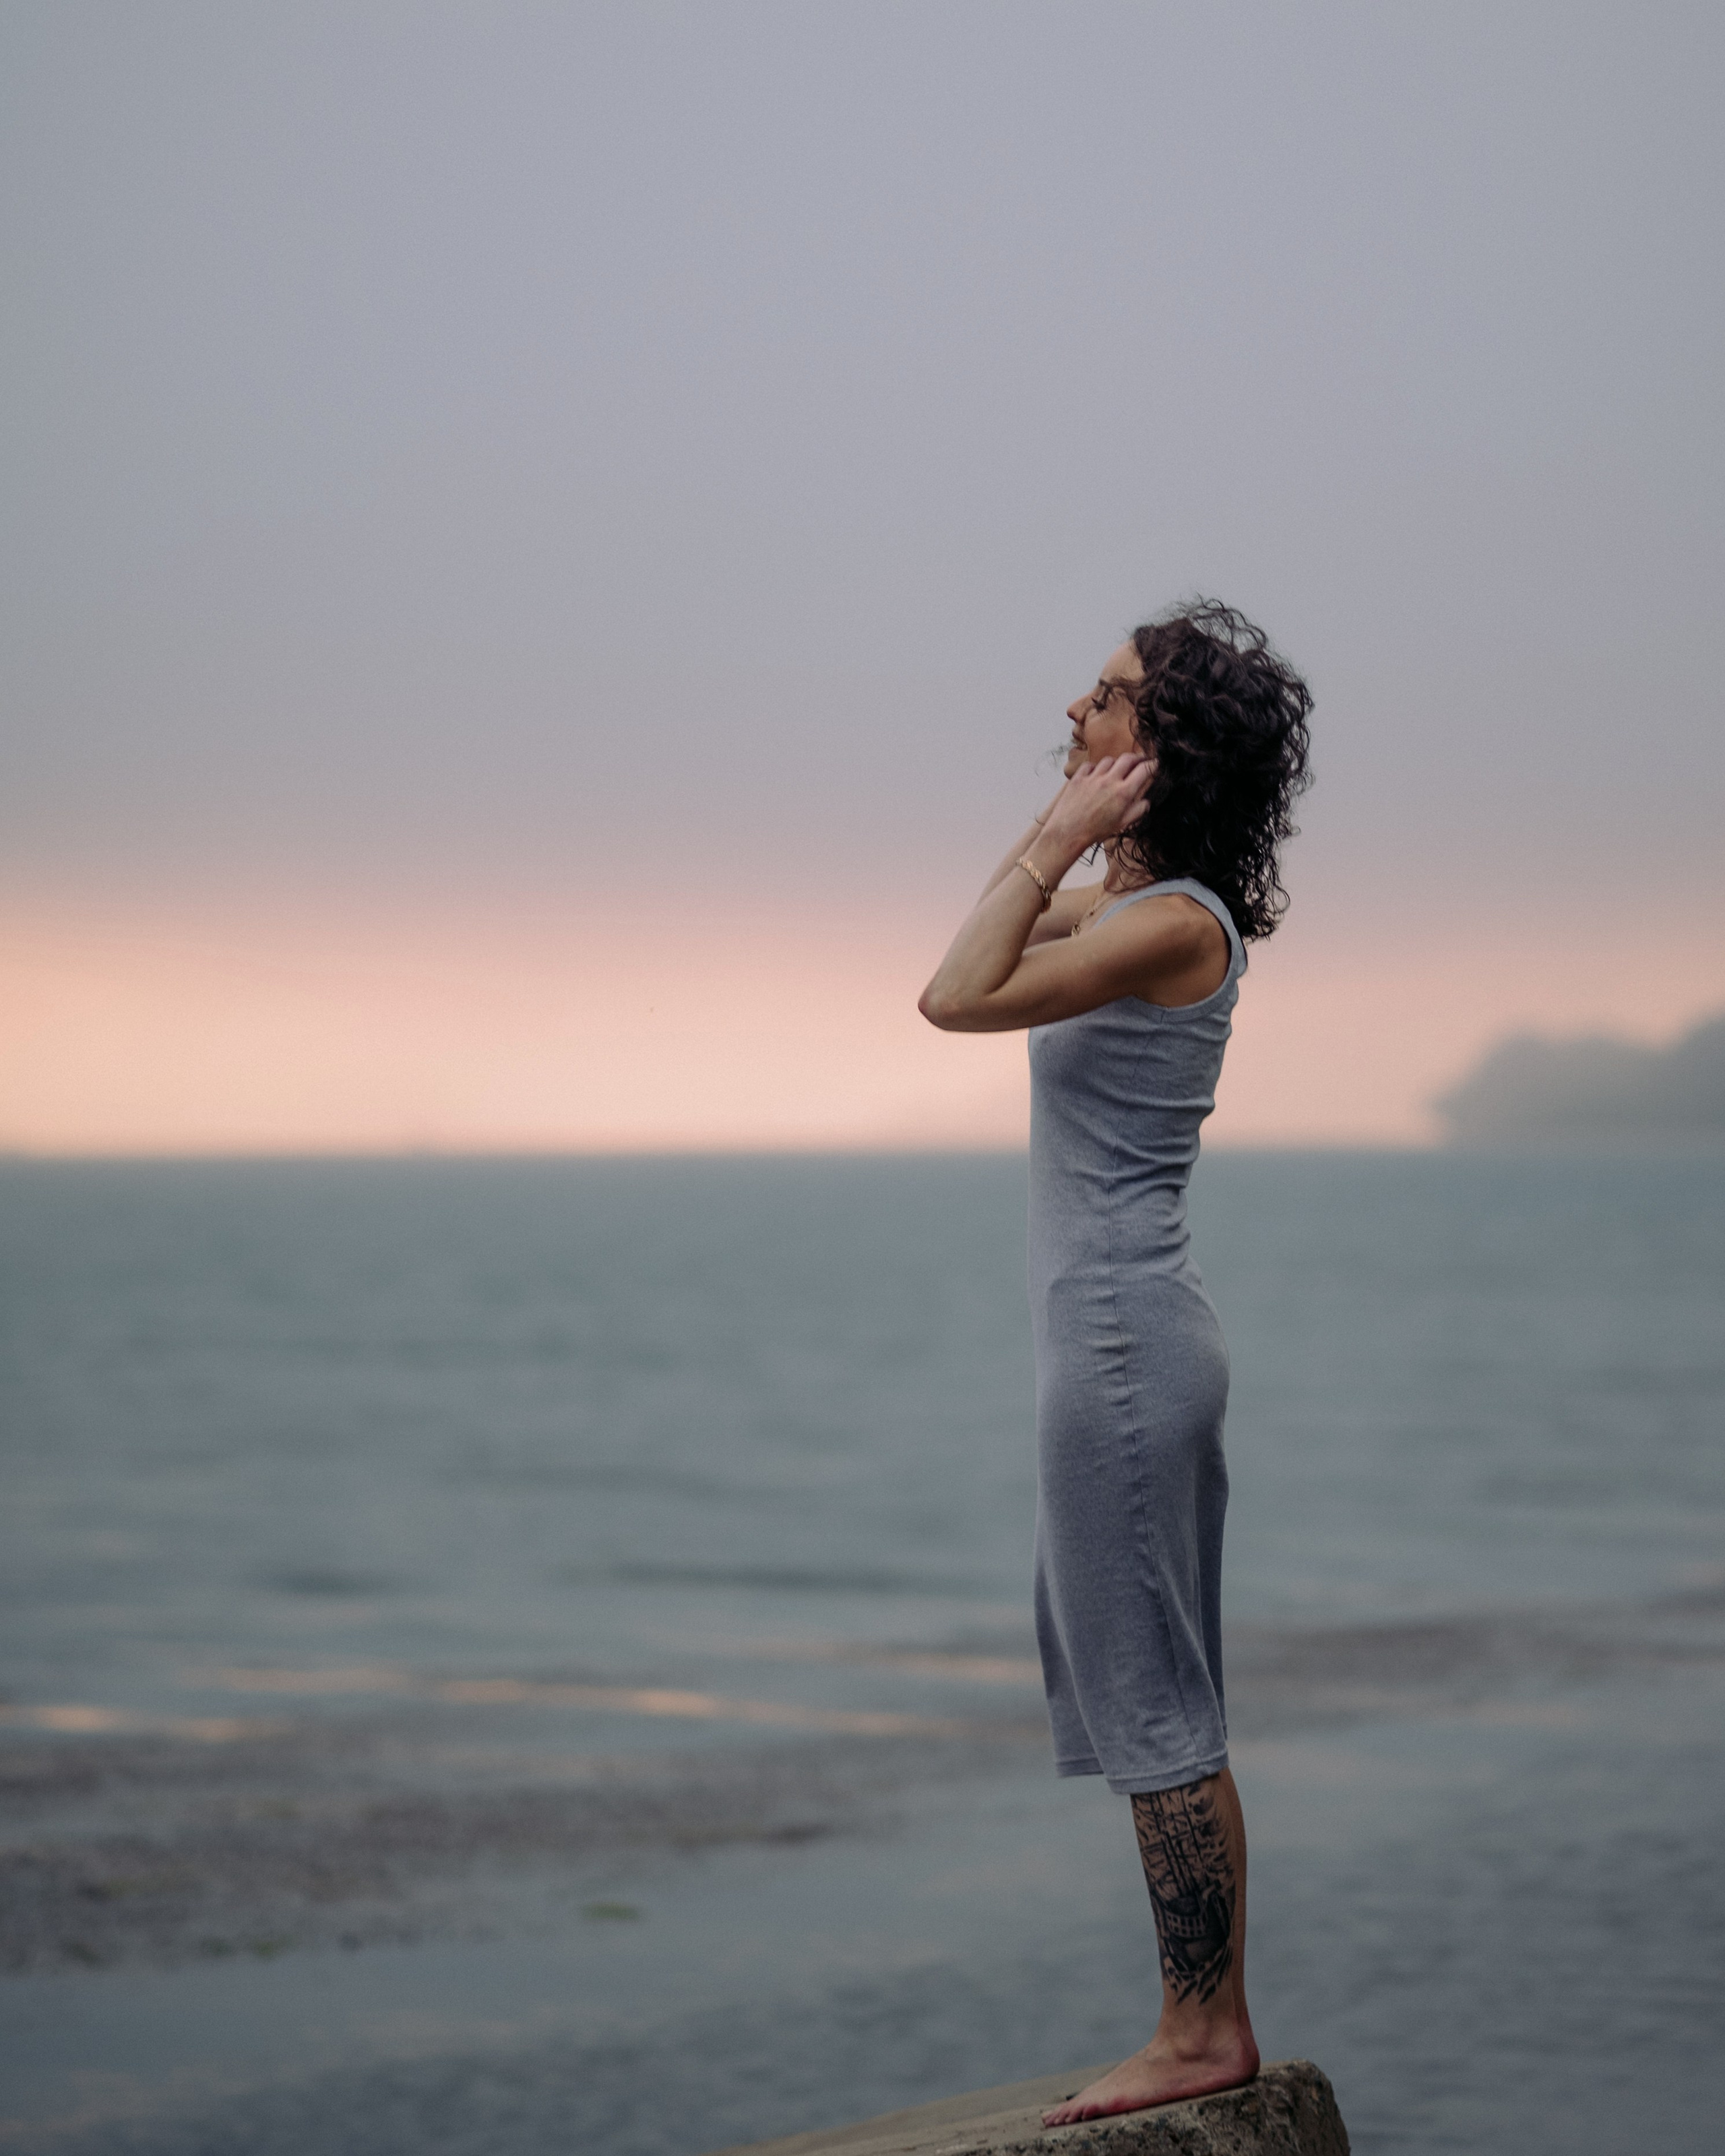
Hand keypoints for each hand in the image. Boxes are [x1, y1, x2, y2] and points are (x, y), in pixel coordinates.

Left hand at [1038, 754, 1154, 855]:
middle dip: (1137, 758)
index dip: (1153, 764)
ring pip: (1109, 760)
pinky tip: (1096, 775)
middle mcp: (1109, 781)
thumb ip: (1137, 811)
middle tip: (1140, 761)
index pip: (1144, 770)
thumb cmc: (1095, 832)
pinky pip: (1090, 765)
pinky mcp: (1078, 778)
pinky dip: (1096, 768)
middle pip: (1128, 758)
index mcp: (1123, 793)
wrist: (1067, 834)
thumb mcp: (1121, 824)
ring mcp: (1092, 777)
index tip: (1155, 763)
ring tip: (1117, 770)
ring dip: (1116, 763)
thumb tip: (1146, 802)